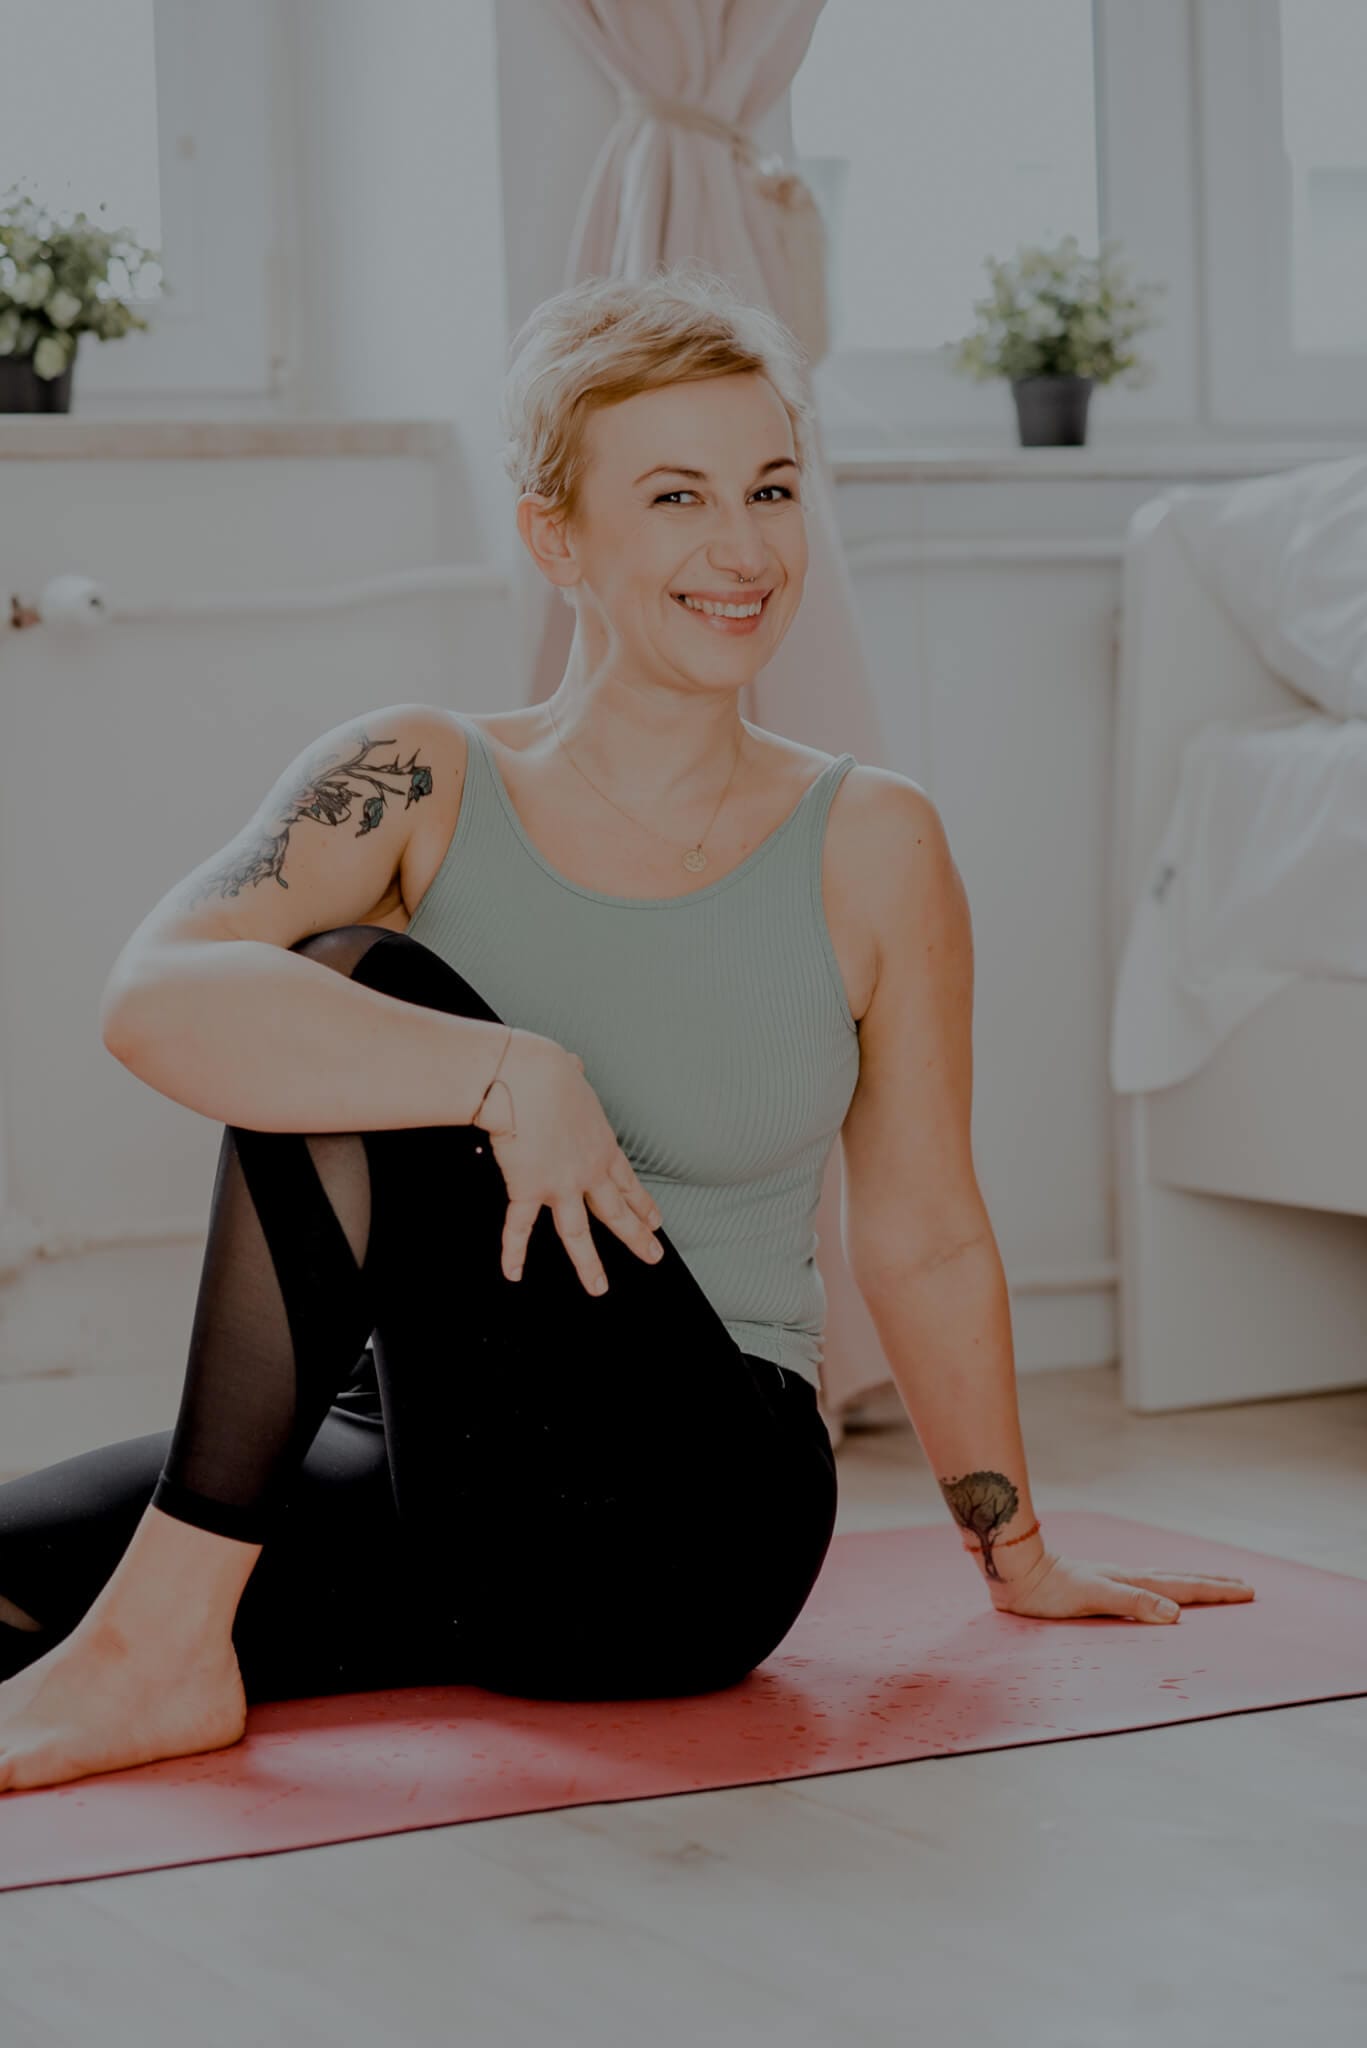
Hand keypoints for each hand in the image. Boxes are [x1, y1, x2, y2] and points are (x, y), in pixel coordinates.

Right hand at [478, 1035, 664, 1295]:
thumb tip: (573, 1064)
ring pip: (578, 1234)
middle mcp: (588, 1170)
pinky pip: (520, 1227)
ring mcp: (561, 1184)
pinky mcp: (530, 1189)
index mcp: (602, 1144)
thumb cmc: (547, 1070)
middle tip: (652, 1255)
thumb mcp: (572, 1073)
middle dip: (636, 1236)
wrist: (526, 1078)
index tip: (655, 1222)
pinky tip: (514, 1273)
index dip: (642, 1204)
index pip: (628, 1182)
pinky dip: (514, 1251)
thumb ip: (575, 1076)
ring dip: (589, 1263)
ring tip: (598, 1287)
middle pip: (616, 1212)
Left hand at [988, 1548, 1255, 1623]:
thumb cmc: (1049, 1589)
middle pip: (1180, 1579)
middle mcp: (1128, 1577)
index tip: (1248, 1591)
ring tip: (1212, 1586)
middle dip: (1213, 1585)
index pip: (1184, 1586)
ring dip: (1191, 1583)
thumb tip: (1176, 1614)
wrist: (1016, 1572)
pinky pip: (1145, 1587)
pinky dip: (1164, 1589)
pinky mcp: (1101, 1586)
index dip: (1216, 1591)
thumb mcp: (1093, 1597)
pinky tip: (1158, 1594)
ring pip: (1164, 1580)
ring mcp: (1115, 1579)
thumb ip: (1133, 1602)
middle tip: (1244, 1587)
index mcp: (1133, 1581)